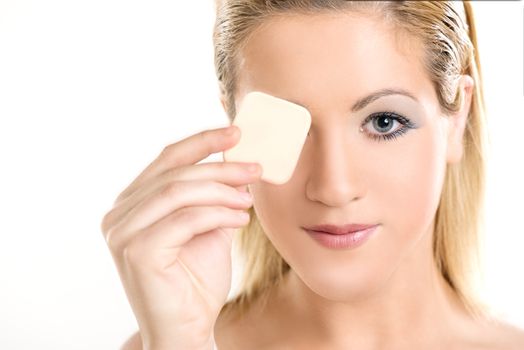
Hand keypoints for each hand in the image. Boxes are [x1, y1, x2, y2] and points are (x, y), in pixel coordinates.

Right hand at [100, 125, 260, 348]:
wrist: (187, 328)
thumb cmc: (196, 281)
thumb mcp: (209, 228)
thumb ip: (215, 197)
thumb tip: (238, 163)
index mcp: (133, 203)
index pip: (167, 160)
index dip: (202, 142)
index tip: (236, 132)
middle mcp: (119, 213)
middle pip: (176, 174)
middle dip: (221, 168)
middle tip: (256, 168)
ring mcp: (122, 232)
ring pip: (179, 192)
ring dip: (222, 190)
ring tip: (250, 199)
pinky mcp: (136, 251)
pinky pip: (185, 219)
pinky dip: (218, 214)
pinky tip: (242, 219)